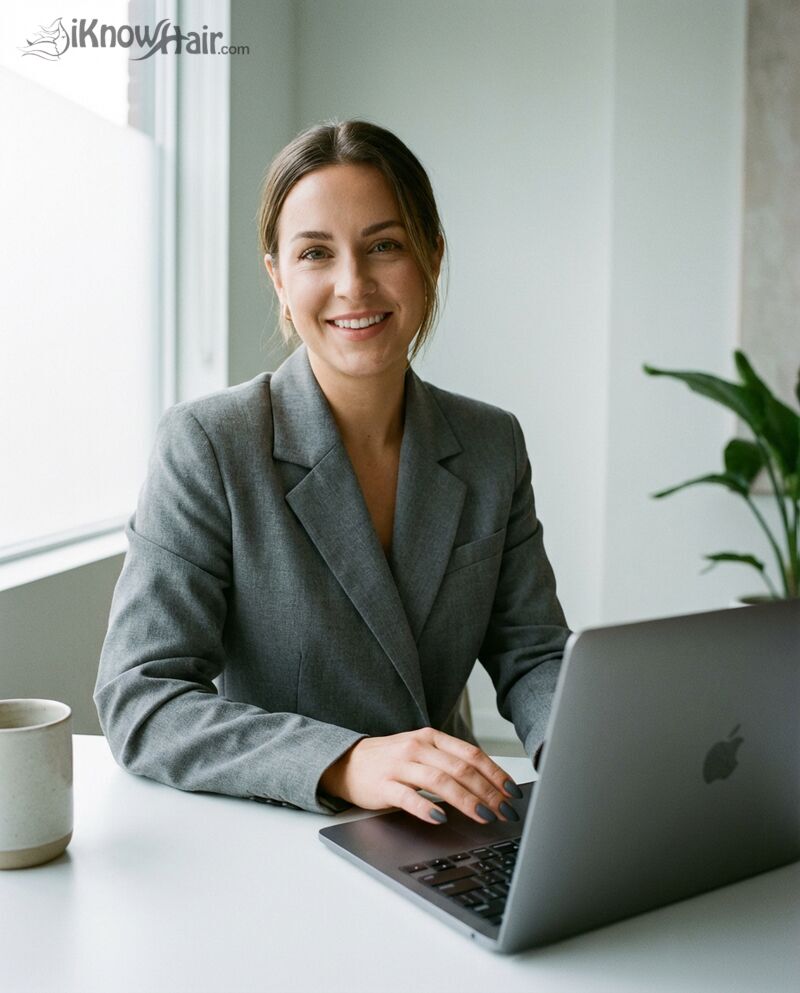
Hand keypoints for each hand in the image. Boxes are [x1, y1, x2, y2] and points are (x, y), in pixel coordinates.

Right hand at [319, 727, 522, 825]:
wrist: (347, 762)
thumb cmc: (391, 761)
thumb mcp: (422, 752)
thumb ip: (449, 762)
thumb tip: (489, 785)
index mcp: (431, 738)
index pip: (471, 754)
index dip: (495, 774)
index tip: (512, 793)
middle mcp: (417, 747)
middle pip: (460, 769)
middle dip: (488, 792)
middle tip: (505, 812)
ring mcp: (399, 765)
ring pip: (440, 781)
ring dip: (466, 801)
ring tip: (484, 816)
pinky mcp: (383, 785)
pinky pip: (408, 797)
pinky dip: (427, 808)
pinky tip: (441, 819)